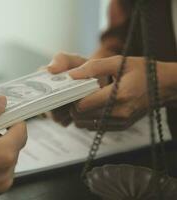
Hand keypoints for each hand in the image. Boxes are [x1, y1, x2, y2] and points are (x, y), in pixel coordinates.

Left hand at [49, 55, 176, 129]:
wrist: (165, 86)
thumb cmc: (142, 71)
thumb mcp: (118, 62)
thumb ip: (93, 67)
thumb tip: (71, 75)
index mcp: (118, 96)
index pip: (82, 106)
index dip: (73, 98)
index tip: (73, 89)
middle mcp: (119, 113)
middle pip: (80, 117)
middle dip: (74, 105)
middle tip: (76, 94)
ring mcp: (120, 122)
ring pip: (85, 125)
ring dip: (80, 114)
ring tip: (86, 99)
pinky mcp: (121, 127)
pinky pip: (95, 127)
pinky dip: (89, 118)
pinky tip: (95, 105)